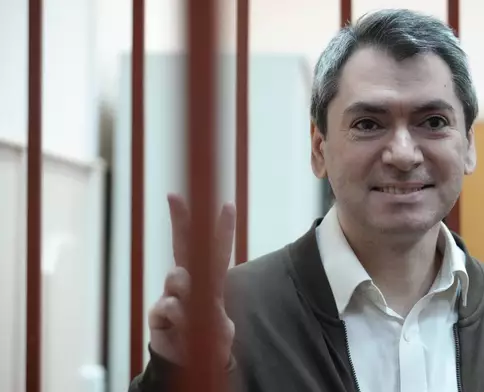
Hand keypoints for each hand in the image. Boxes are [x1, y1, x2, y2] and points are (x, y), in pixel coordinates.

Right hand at [148, 193, 235, 365]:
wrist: (192, 363)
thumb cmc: (210, 338)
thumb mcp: (220, 323)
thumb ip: (209, 306)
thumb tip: (183, 293)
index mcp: (209, 280)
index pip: (216, 251)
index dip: (222, 229)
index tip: (227, 205)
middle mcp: (188, 281)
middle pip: (184, 245)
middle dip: (180, 219)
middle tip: (174, 196)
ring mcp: (170, 294)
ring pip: (177, 277)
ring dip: (187, 293)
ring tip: (193, 315)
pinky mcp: (157, 312)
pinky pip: (169, 305)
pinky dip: (179, 317)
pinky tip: (181, 328)